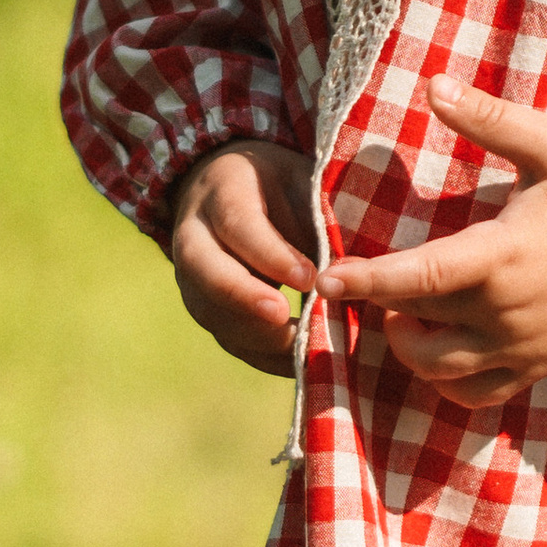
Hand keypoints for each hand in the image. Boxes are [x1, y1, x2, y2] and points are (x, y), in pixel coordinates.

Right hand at [170, 141, 319, 370]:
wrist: (231, 191)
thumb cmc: (283, 187)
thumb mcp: (304, 182)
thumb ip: (322, 216)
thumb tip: (355, 266)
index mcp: (224, 190)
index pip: (239, 224)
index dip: (270, 254)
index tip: (309, 278)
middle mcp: (195, 234)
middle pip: (207, 270)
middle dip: (244, 297)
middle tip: (284, 317)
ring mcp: (192, 276)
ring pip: (212, 312)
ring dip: (257, 336)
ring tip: (302, 350)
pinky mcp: (205, 309)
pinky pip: (228, 338)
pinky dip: (263, 356)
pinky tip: (299, 364)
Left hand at [320, 83, 546, 410]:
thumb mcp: (546, 142)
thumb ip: (487, 117)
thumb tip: (433, 84)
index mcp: (503, 255)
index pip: (420, 278)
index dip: (368, 282)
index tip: (325, 280)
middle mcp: (509, 311)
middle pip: (419, 324)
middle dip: (381, 305)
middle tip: (365, 280)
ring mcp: (523, 347)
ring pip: (439, 369)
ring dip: (408, 346)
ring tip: (402, 310)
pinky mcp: (535, 367)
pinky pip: (473, 395)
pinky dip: (444, 380)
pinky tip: (437, 345)